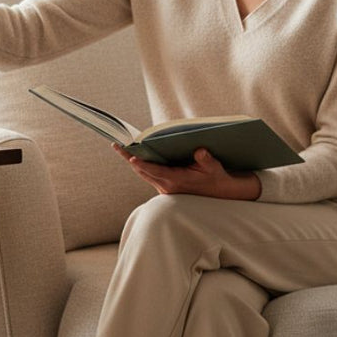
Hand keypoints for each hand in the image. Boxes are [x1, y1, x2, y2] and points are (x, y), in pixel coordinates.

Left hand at [115, 146, 260, 200]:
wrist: (220, 192)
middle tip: (116, 145)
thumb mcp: (214, 167)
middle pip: (143, 171)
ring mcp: (165, 188)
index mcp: (177, 181)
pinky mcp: (165, 187)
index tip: (131, 158)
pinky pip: (148, 175)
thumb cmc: (216, 177)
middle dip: (129, 158)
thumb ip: (206, 160)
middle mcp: (167, 186)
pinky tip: (135, 154)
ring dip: (132, 162)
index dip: (143, 164)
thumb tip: (200, 151)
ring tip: (120, 147)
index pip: (155, 171)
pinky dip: (141, 165)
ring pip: (143, 174)